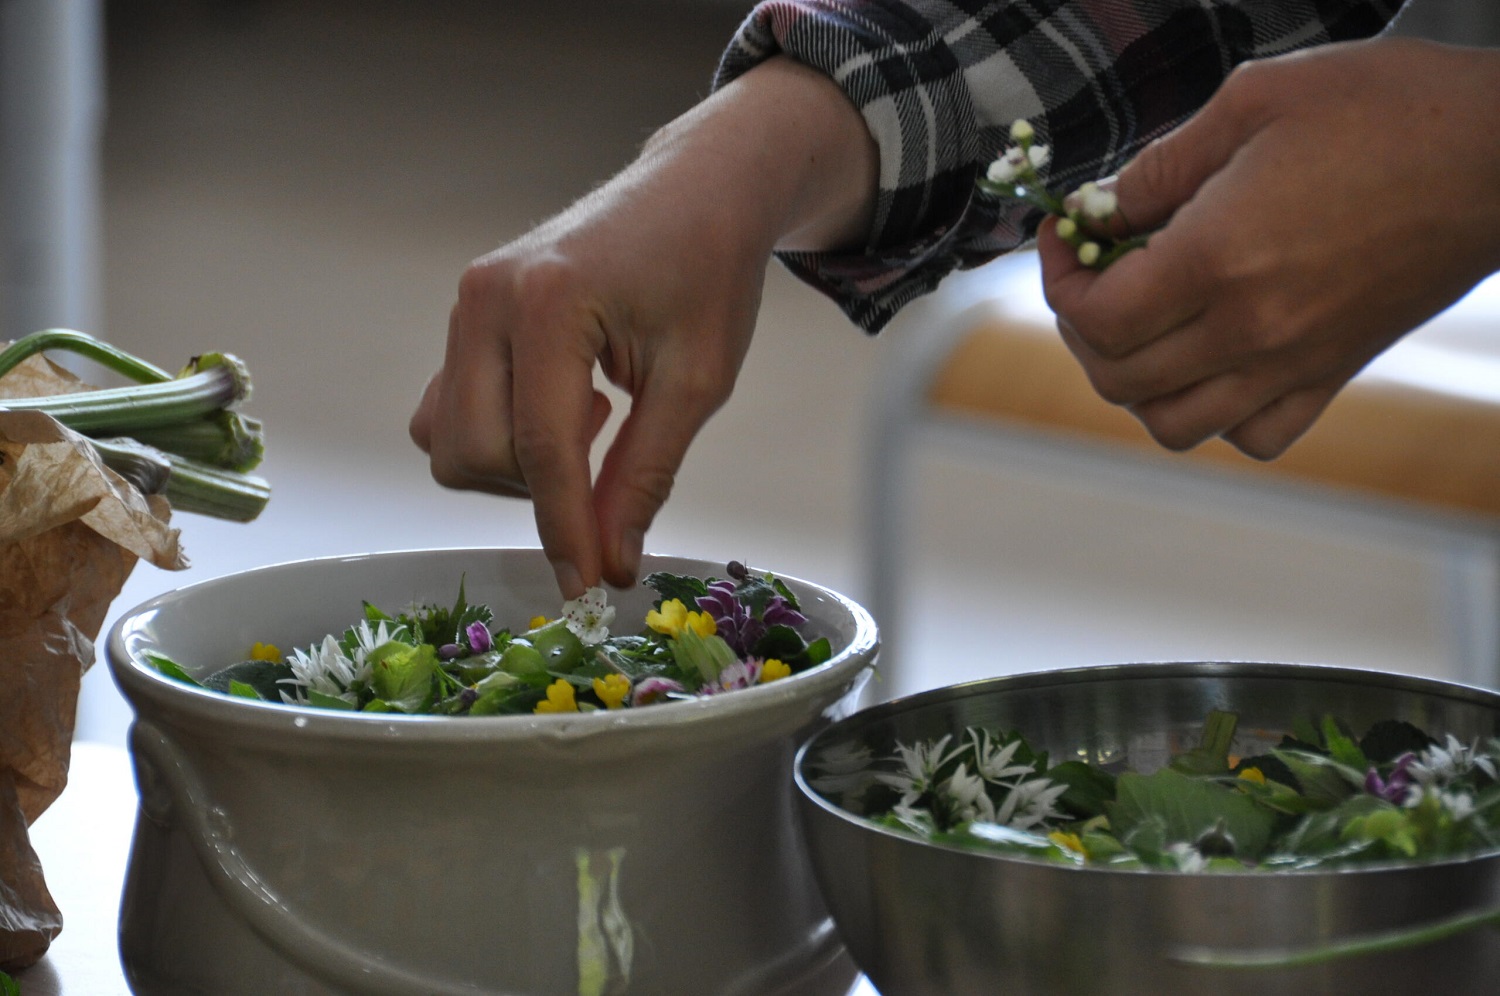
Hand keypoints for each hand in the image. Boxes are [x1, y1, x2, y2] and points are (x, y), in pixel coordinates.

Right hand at [409, 57, 876, 595]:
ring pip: (447, 437)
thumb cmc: (708, 272)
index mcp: (549, 303)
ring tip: (590, 417)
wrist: (696, 192)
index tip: (589, 587)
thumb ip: (645, 475)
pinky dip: (498, 435)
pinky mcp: (467, 316)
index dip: (565, 529)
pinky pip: (447, 408)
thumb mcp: (697, 381)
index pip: (540, 448)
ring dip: (514, 465)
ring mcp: (468, 304)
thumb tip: (610, 561)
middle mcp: (487, 299)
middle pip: (473, 452)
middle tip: (611, 449)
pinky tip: (560, 404)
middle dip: (540, 491)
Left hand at [1039, 38, 1499, 458]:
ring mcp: (1295, 363)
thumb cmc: (1387, 109)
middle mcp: (1251, 329)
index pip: (1098, 316)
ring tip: (1140, 326)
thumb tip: (1101, 210)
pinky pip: (1254, 436)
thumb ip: (1161, 165)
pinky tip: (1210, 361)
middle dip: (1081, 328)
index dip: (1059, 280)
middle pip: (1119, 379)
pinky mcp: (1335, 373)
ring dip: (1133, 384)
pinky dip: (1214, 416)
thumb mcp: (1256, 100)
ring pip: (1173, 426)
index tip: (1064, 236)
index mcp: (1219, 259)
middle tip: (1090, 276)